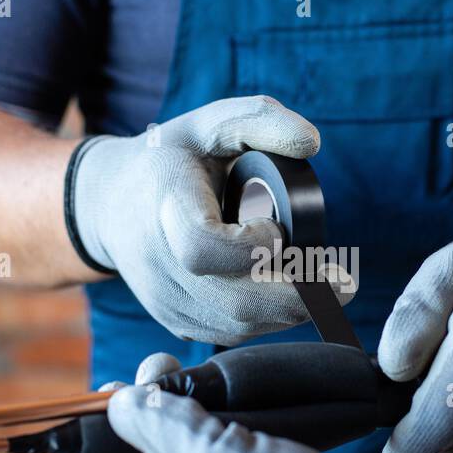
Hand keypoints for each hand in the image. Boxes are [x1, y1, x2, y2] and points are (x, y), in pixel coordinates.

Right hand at [68, 95, 347, 345]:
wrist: (111, 205)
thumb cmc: (170, 161)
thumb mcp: (209, 124)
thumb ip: (260, 119)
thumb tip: (312, 143)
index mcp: (164, 210)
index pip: (204, 248)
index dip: (252, 248)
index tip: (279, 230)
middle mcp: (158, 266)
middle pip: (234, 304)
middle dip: (298, 296)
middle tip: (342, 281)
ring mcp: (165, 302)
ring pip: (237, 326)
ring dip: (289, 311)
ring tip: (319, 283)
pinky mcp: (175, 322)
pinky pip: (230, 333)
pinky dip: (268, 319)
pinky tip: (285, 294)